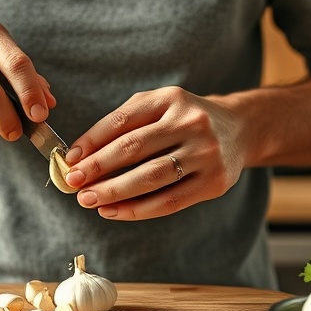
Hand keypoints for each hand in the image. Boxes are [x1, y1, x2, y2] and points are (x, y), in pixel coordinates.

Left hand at [62, 87, 244, 219]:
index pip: (123, 121)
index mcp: (171, 99)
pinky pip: (170, 201)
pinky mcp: (215, 182)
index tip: (69, 159)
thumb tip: (81, 156)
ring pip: (151, 178)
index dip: (92, 141)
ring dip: (114, 192)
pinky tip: (114, 211)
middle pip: (134, 149)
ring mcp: (206, 153)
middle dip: (98, 168)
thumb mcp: (159, 107)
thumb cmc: (185, 120)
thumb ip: (123, 124)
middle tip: (73, 182)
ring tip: (88, 200)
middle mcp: (191, 123)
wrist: (240, 130)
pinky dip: (137, 210)